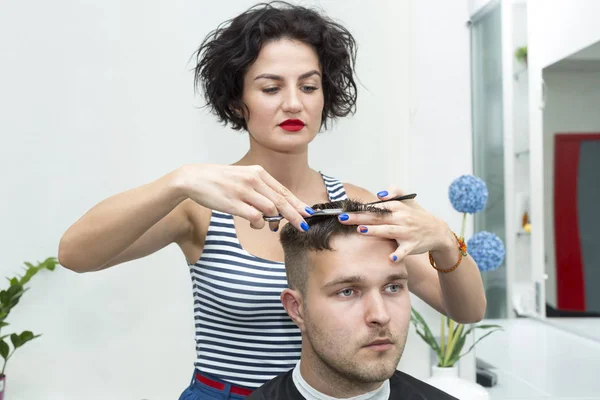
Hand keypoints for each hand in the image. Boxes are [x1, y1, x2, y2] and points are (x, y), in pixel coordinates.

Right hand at [177, 164, 313, 231]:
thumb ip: (259, 189)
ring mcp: (244, 191)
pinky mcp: (234, 202)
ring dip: (272, 221)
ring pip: (270, 209)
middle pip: (281, 200)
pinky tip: (255, 224)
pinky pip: (255, 216)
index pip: (283, 190)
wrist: (194, 178)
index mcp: (258, 172)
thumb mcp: (243, 178)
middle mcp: (253, 180)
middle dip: (295, 215)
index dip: (297, 203)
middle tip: (304, 225)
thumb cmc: (219, 180)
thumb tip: (275, 208)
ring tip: (269, 226)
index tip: (308, 212)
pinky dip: (258, 223)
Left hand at [337, 186, 453, 260]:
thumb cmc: (418, 215)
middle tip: (343, 218)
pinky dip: (398, 254)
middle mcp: (402, 218)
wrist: (438, 231)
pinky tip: (390, 258)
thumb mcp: (409, 200)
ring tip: (361, 231)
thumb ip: (394, 192)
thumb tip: (379, 193)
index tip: (345, 209)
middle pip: (378, 217)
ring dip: (375, 231)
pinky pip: (404, 251)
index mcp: (398, 207)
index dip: (360, 208)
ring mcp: (407, 232)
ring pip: (389, 231)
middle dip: (360, 217)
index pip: (376, 206)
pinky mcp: (412, 245)